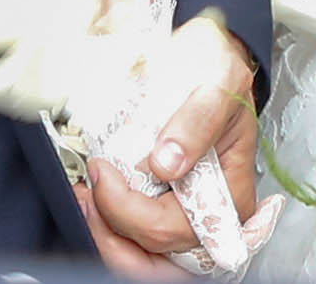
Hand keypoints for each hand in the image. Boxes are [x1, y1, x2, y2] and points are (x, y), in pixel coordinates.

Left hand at [80, 14, 261, 278]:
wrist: (211, 58)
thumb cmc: (219, 70)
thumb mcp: (218, 80)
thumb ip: (198, 121)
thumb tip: (167, 163)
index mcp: (231, 193)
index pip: (173, 227)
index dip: (130, 211)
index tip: (104, 172)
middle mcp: (212, 215)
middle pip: (154, 252)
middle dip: (110, 228)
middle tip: (84, 191)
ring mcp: (187, 215)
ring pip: (141, 257)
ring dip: (105, 233)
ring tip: (84, 198)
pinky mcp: (165, 209)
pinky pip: (134, 241)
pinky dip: (108, 226)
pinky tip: (93, 200)